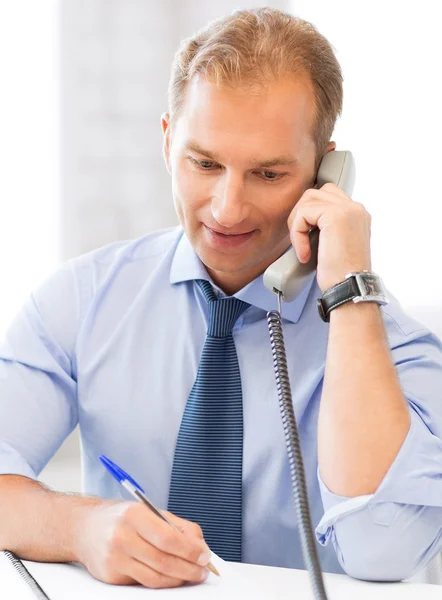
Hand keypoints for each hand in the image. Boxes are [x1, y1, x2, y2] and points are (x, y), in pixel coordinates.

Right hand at [73, 501, 211, 588]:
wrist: (85, 528)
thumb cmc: (122, 518)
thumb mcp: (149, 511)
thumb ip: (176, 525)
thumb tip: (199, 545)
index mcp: (136, 515)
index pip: (169, 538)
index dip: (190, 551)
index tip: (205, 556)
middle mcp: (123, 536)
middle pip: (164, 561)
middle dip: (189, 569)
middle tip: (203, 571)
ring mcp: (115, 558)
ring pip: (155, 578)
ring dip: (178, 580)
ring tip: (191, 575)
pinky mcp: (111, 575)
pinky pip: (143, 583)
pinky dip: (162, 582)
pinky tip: (171, 577)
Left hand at [287, 182, 371, 292]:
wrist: (349, 287)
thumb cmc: (341, 274)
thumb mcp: (335, 243)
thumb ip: (326, 226)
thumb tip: (304, 219)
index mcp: (357, 214)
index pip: (326, 197)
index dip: (310, 215)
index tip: (307, 238)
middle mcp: (355, 208)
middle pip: (316, 193)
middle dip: (301, 215)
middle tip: (300, 240)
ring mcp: (347, 209)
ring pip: (307, 200)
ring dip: (298, 223)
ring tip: (302, 246)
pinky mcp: (335, 215)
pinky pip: (303, 214)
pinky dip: (297, 234)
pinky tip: (304, 253)